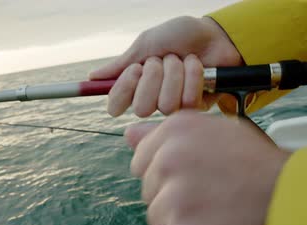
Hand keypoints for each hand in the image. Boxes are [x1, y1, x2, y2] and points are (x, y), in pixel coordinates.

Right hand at [89, 16, 242, 116]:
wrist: (214, 34)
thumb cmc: (180, 36)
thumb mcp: (146, 43)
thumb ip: (121, 64)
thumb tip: (92, 77)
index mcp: (136, 84)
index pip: (116, 104)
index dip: (124, 89)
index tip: (135, 70)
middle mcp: (151, 98)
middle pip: (141, 107)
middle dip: (154, 76)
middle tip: (164, 60)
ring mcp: (173, 105)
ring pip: (166, 104)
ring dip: (175, 73)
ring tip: (183, 60)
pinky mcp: (195, 107)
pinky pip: (187, 102)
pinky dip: (192, 76)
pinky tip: (197, 66)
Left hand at [126, 111, 290, 224]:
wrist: (301, 207)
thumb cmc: (267, 173)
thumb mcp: (222, 134)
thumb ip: (170, 135)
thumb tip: (131, 135)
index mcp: (178, 130)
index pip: (143, 159)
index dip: (169, 173)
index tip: (195, 178)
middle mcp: (170, 159)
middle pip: (150, 191)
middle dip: (175, 199)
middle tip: (214, 198)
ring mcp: (173, 199)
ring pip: (158, 220)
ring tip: (219, 218)